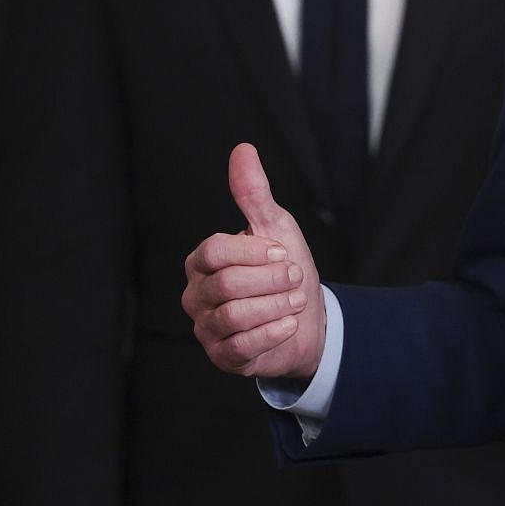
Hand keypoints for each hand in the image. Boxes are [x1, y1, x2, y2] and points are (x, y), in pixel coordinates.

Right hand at [181, 143, 325, 379]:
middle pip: (227, 284)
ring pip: (234, 316)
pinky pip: (241, 347)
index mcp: (204, 261)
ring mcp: (206, 328)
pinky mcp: (222, 356)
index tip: (283, 252)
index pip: (213, 251)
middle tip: (294, 278)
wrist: (307, 317)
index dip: (254, 251)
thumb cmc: (285, 267)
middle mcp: (197, 294)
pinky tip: (288, 324)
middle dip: (273, 280)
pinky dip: (273, 333)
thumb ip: (253, 193)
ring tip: (293, 301)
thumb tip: (243, 149)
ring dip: (276, 306)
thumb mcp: (275, 226)